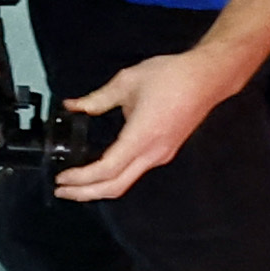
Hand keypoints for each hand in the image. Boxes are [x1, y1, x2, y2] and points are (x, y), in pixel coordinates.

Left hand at [55, 41, 239, 200]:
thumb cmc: (172, 76)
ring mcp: (160, 156)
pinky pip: (134, 173)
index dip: (81, 179)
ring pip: (125, 183)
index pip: (106, 170)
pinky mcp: (164, 153)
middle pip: (115, 187)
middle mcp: (152, 153)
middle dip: (85, 194)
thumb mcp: (127, 82)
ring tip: (76, 185)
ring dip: (99, 188)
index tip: (63, 178)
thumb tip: (73, 106)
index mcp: (141, 137)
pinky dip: (113, 178)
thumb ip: (97, 99)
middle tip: (63, 191)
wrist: (206, 78)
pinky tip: (100, 171)